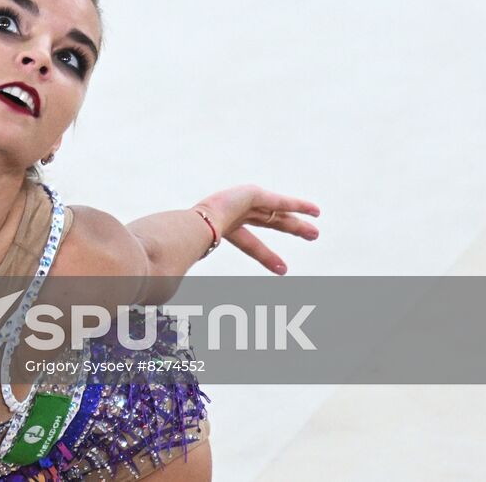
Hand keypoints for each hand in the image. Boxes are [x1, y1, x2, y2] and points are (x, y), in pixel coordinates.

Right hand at [194, 185, 319, 274]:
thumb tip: (168, 290)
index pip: (250, 243)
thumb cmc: (190, 246)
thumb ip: (188, 269)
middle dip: (291, 228)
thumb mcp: (194, 259)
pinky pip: (279, 202)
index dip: (267, 257)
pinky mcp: (252, 193)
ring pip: (278, 213)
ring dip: (298, 220)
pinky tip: (315, 211)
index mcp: (221, 228)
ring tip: (317, 227)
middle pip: (270, 222)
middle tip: (311, 236)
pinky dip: (298, 205)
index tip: (283, 270)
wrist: (192, 228)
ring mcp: (242, 202)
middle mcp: (234, 213)